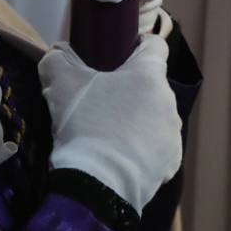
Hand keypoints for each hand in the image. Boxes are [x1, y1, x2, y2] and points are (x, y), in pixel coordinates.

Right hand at [40, 35, 181, 211]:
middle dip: (129, 89)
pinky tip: (120, 158)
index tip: (119, 54)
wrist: (98, 185)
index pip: (155, 45)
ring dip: (136, 121)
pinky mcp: (171, 162)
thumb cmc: (85, 125)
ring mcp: (172, 133)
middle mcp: (169, 101)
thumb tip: (58, 52)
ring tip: (108, 135)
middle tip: (100, 101)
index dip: (137, 45)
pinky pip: (156, 147)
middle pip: (151, 85)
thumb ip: (57, 59)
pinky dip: (141, 149)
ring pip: (154, 117)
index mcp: (150, 75)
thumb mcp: (61, 85)